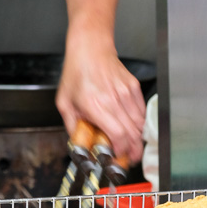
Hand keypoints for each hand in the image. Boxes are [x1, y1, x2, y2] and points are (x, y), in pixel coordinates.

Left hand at [55, 43, 145, 165]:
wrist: (91, 48)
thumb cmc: (77, 73)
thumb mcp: (64, 102)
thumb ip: (72, 126)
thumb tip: (79, 144)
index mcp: (95, 105)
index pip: (118, 134)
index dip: (121, 150)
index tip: (117, 157)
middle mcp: (113, 99)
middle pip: (132, 133)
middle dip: (132, 150)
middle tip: (128, 158)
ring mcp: (126, 93)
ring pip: (140, 124)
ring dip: (137, 139)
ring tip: (131, 146)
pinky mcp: (134, 88)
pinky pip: (141, 112)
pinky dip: (139, 124)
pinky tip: (132, 128)